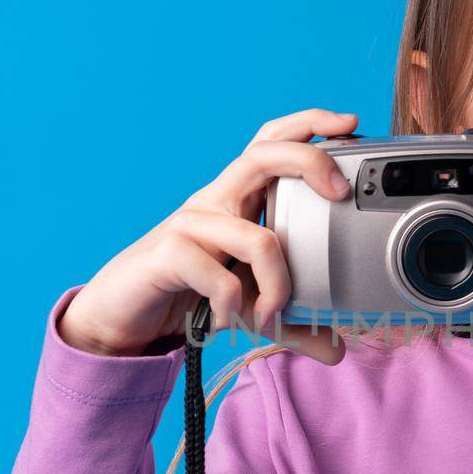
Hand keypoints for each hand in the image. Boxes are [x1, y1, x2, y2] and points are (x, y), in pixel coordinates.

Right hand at [58, 108, 358, 364]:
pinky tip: (230, 319)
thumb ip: (292, 323)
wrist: (121, 316)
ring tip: (273, 317)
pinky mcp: (167, 255)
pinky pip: (219, 275)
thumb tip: (335, 348)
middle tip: (339, 193)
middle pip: (263, 155)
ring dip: (278, 286)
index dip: (308, 126)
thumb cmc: (188, 295)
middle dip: (309, 162)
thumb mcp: (251, 307)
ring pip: (257, 238)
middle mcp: (215, 201)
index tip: (351, 126)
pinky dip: (235, 305)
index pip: (271, 144)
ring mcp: (190, 224)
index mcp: (237, 200)